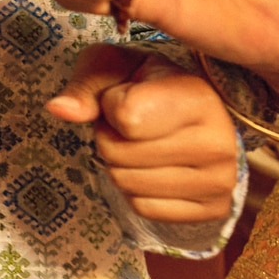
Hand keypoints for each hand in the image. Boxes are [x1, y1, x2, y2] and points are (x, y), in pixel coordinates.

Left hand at [47, 44, 239, 223]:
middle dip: (109, 137)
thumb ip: (85, 86)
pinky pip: (143, 208)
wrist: (193, 116)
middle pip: (117, 155)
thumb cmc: (145, 85)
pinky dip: (136, 191)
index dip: (110, 106)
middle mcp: (218, 143)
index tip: (127, 96)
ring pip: (127, 184)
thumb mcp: (113, 68)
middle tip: (130, 125)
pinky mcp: (213, 210)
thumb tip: (58, 110)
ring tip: (142, 143)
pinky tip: (154, 168)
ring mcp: (220, 181)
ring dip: (119, 165)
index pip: (126, 118)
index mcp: (198, 98)